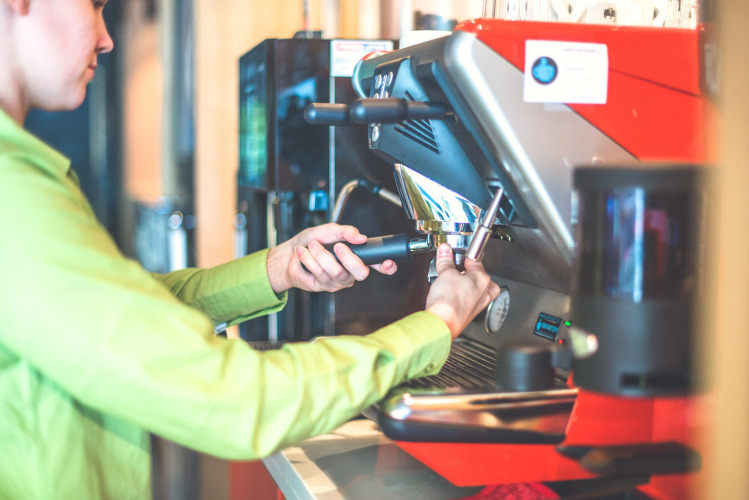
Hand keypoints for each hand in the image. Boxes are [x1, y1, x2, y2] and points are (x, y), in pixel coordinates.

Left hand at [266, 223, 397, 292]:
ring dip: (321, 255)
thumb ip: (345, 232)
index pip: (378, 265)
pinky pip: (320, 274)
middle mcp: (350, 272)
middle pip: (361, 273)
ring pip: (336, 272)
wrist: (288, 254)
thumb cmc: (311, 242)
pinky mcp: (323, 286)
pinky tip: (304, 254)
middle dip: (349, 258)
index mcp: (357, 258)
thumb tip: (360, 237)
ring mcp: (337, 281)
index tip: (389, 262)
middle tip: (337, 246)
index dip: (387, 266)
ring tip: (312, 246)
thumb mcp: (329, 231)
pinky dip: (309, 259)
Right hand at [425, 244, 500, 339]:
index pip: (475, 260)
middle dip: (466, 271)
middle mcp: (484, 292)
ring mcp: (478, 304)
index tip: (454, 254)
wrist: (442, 323)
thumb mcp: (445, 273)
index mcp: (483, 279)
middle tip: (455, 268)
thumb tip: (445, 251)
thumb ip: (446, 260)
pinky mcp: (469, 312)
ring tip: (450, 281)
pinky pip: (468, 299)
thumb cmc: (449, 302)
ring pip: (474, 288)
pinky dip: (461, 295)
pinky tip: (450, 294)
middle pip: (478, 275)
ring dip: (464, 283)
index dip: (463, 256)